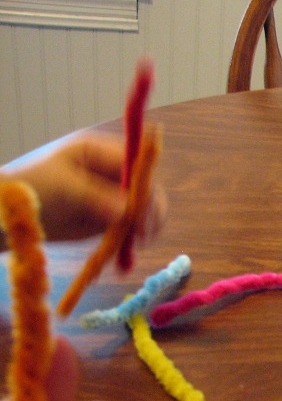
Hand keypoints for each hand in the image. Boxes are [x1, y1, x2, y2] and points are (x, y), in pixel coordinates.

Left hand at [1, 132, 166, 248]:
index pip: (135, 163)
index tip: (145, 207)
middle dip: (150, 208)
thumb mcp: (63, 187)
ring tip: (139, 242)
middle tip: (145, 231)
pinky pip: (133, 227)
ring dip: (148, 225)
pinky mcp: (111, 218)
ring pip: (145, 209)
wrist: (11, 217)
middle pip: (146, 187)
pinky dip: (136, 237)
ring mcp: (113, 196)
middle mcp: (112, 172)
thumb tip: (127, 212)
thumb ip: (96, 197)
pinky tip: (131, 247)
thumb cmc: (30, 190)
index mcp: (99, 152)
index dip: (145, 183)